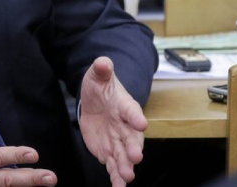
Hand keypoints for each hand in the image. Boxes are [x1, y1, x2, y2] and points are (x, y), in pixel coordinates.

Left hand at [79, 57, 146, 186]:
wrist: (96, 101)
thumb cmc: (101, 87)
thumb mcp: (98, 75)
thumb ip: (102, 69)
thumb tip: (103, 61)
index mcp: (125, 106)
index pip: (131, 111)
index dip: (135, 117)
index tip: (141, 124)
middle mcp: (126, 127)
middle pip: (132, 138)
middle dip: (134, 148)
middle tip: (135, 157)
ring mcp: (118, 142)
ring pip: (124, 156)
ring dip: (126, 167)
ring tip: (127, 177)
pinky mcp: (109, 153)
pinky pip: (114, 167)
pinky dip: (116, 178)